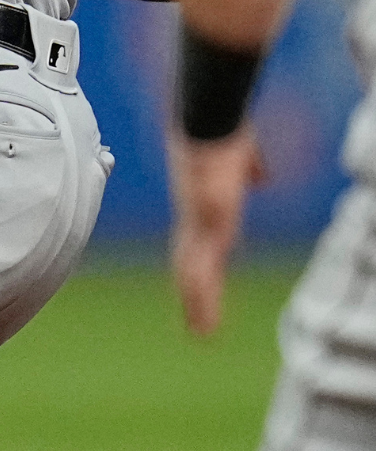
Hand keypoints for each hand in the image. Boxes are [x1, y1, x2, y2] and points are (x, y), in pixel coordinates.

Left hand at [167, 123, 266, 334]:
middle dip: (195, 294)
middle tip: (197, 327)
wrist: (207, 118)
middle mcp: (196, 215)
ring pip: (194, 270)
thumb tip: (258, 175)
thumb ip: (249, 168)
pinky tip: (200, 311)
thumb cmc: (224, 131)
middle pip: (192, 263)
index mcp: (203, 206)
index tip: (198, 290)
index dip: (198, 269)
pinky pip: (202, 261)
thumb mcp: (240, 156)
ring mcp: (199, 219)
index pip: (199, 245)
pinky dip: (200, 290)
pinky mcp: (207, 219)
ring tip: (201, 332)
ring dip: (198, 302)